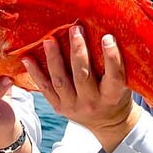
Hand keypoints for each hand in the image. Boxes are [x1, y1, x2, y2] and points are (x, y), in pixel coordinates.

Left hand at [23, 26, 139, 151]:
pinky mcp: (58, 107)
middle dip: (78, 51)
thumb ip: (116, 65)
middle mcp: (92, 102)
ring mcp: (73, 106)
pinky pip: (45, 88)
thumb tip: (109, 31)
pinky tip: (27, 58)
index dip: (111, 57)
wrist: (108, 123)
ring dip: (54, 59)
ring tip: (49, 40)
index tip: (107, 37)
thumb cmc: (117, 95)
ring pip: (61, 81)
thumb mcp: (124, 84)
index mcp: (112, 96)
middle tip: (75, 30)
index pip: (114, 76)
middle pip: (83, 75)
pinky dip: (35, 73)